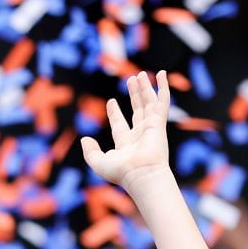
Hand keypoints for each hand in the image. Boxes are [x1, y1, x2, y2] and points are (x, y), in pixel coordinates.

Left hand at [80, 70, 172, 197]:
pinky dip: (162, 87)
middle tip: (131, 80)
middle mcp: (140, 135)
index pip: (119, 124)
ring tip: (139, 75)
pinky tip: (161, 74)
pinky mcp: (159, 122)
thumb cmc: (121, 172)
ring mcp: (151, 128)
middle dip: (134, 95)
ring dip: (145, 89)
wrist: (141, 174)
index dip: (114, 112)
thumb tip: (84, 139)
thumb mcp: (98, 162)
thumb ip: (90, 151)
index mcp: (125, 144)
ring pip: (148, 103)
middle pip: (137, 110)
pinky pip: (162, 101)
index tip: (111, 101)